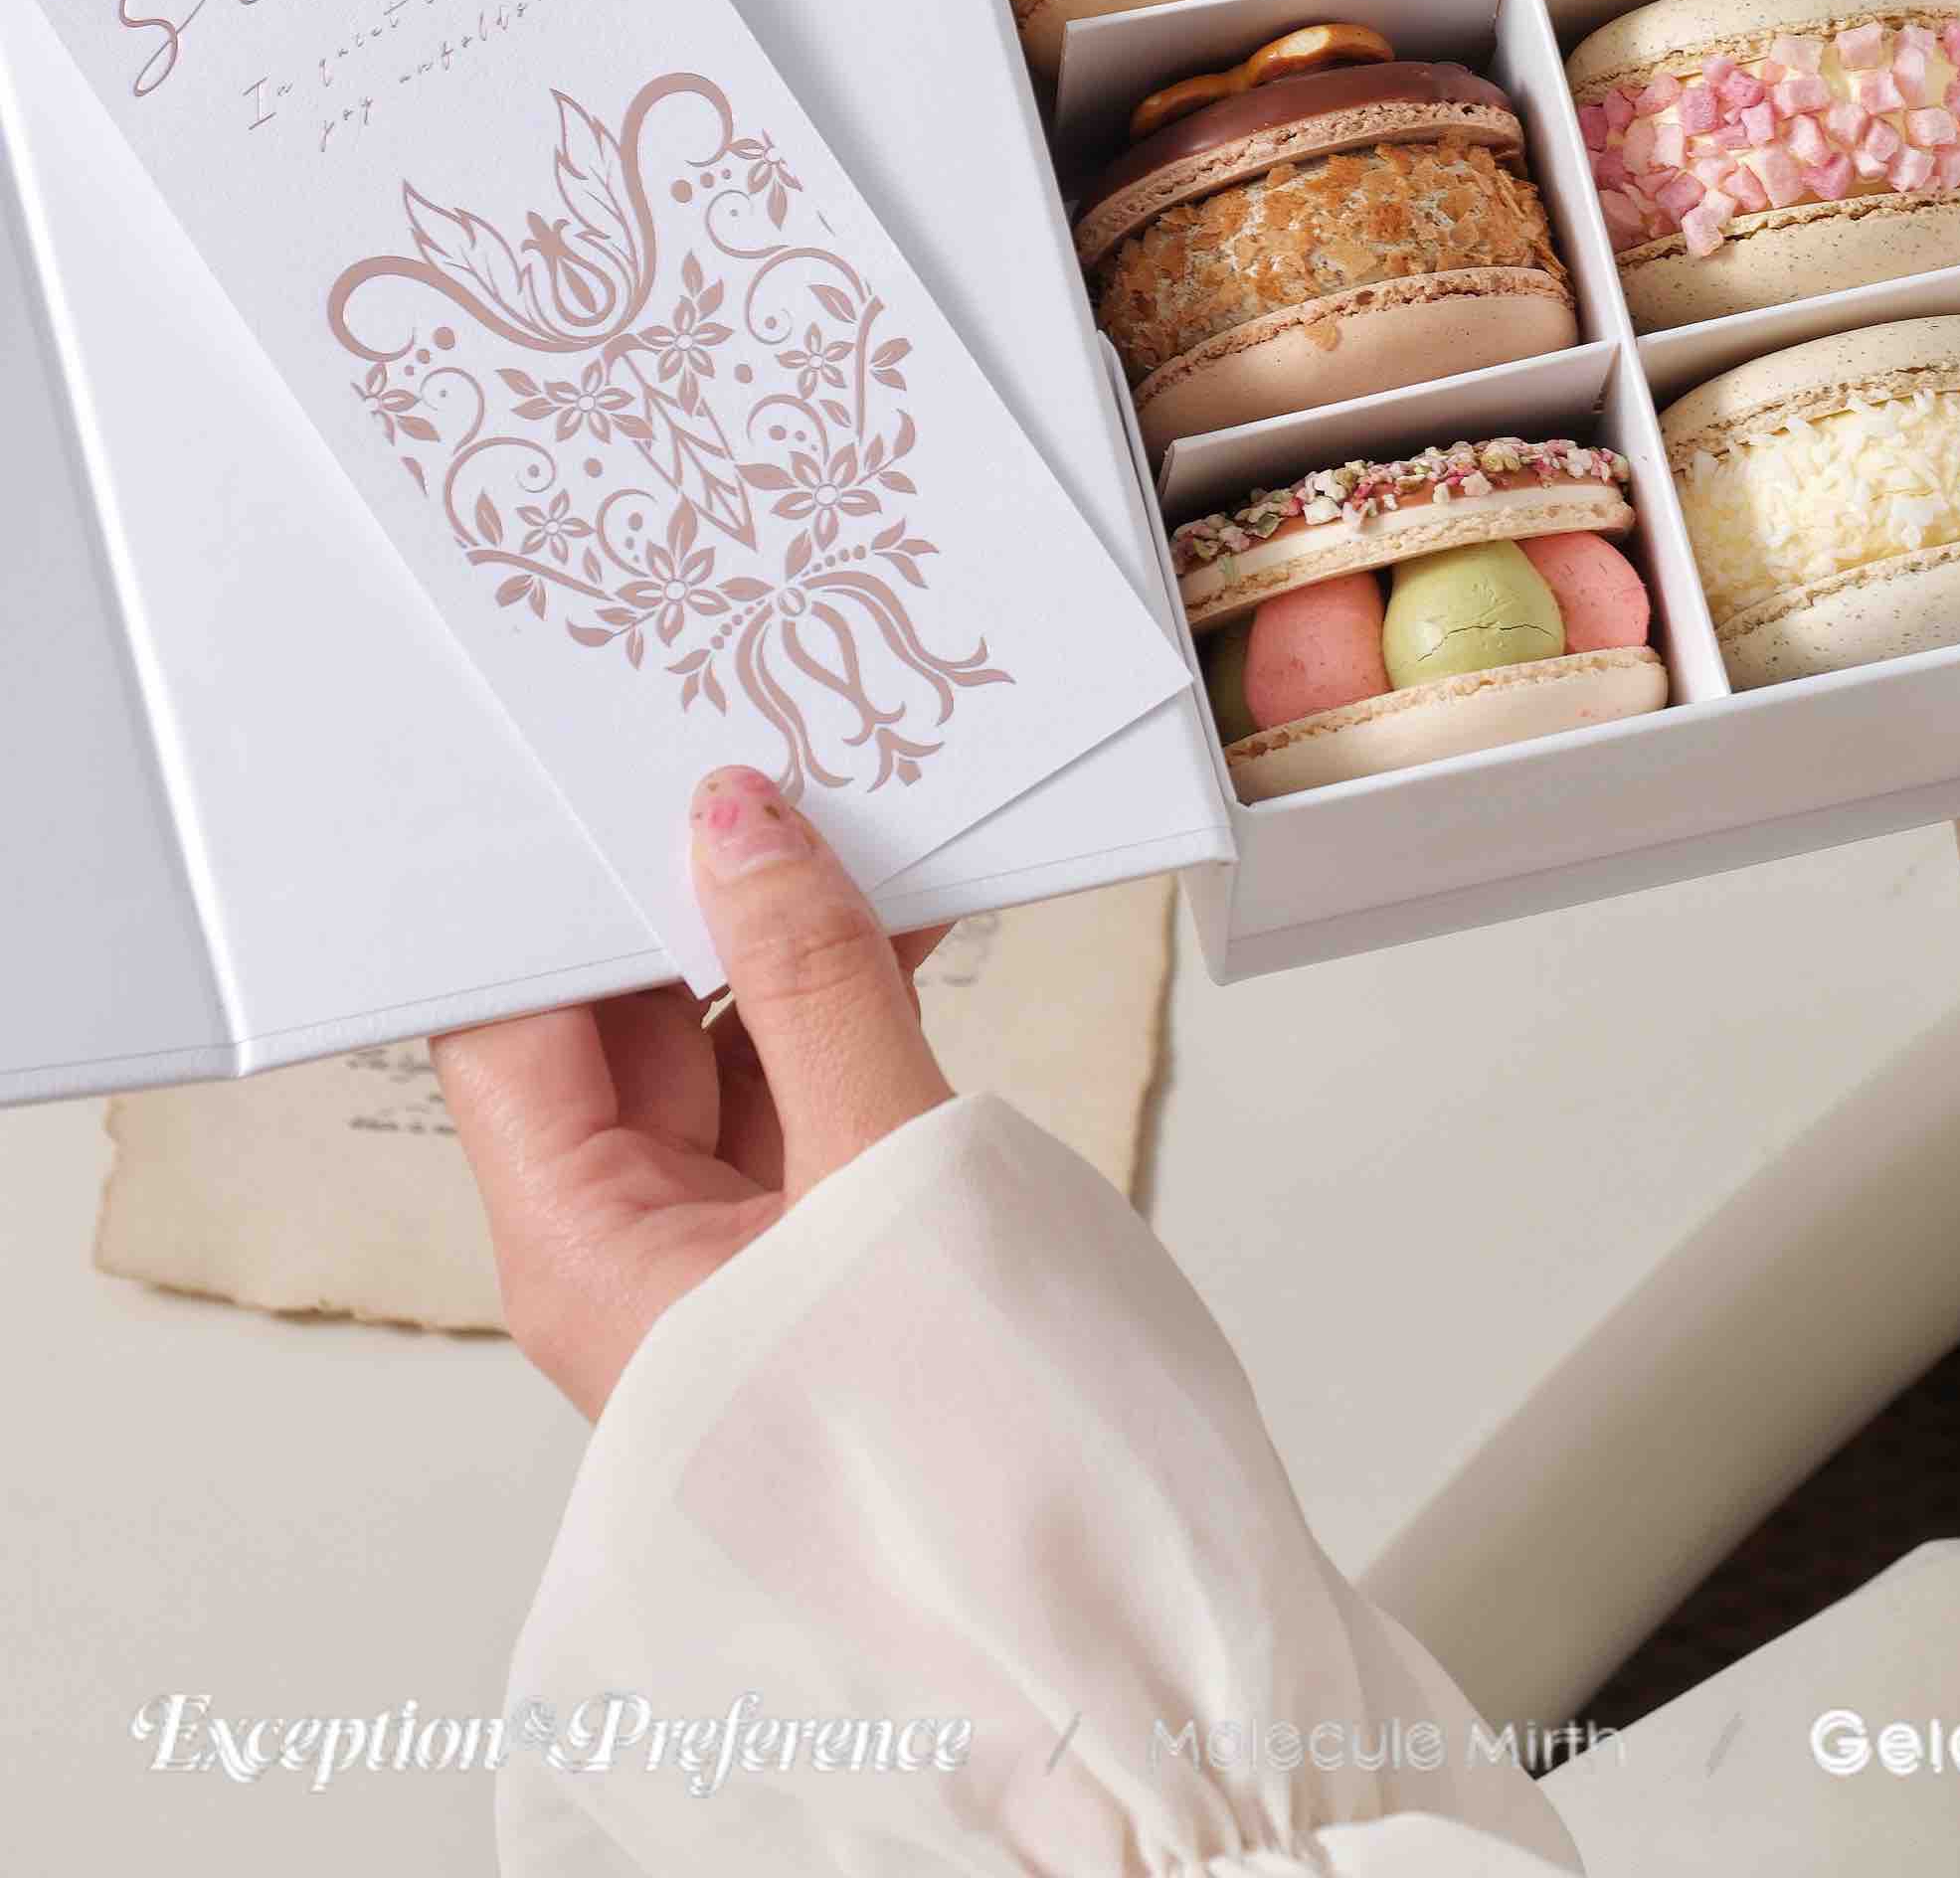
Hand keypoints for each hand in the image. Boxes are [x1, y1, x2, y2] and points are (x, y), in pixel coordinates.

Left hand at [432, 767, 950, 1418]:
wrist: (1060, 1600)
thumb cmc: (944, 1438)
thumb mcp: (879, 1164)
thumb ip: (813, 980)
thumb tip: (736, 821)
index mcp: (580, 1250)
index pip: (511, 1024)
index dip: (548, 890)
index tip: (598, 767)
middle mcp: (624, 1246)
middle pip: (615, 1021)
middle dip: (678, 885)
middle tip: (738, 746)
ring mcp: (719, 1241)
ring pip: (718, 1041)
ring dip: (778, 928)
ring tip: (839, 802)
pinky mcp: (806, 1234)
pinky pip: (799, 1080)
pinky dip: (844, 992)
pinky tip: (902, 899)